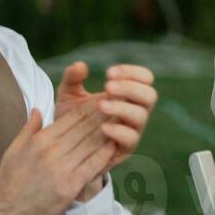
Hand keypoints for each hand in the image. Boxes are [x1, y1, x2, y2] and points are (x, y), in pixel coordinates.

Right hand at [0, 101, 117, 214]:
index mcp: (39, 140)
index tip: (103, 98)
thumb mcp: (14, 150)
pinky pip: (91, 166)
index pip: (71, 118)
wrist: (5, 214)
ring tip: (122, 119)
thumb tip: (38, 109)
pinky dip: (104, 154)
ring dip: (108, 130)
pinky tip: (114, 145)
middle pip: (84, 128)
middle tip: (120, 102)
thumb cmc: (9, 182)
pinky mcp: (69, 187)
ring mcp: (61, 169)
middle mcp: (52, 152)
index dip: (90, 107)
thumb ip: (29, 128)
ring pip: (90, 144)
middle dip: (103, 114)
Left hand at [55, 62, 158, 196]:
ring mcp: (131, 130)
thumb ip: (72, 79)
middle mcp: (134, 111)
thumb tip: (80, 65)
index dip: (132, 72)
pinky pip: (131, 139)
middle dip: (131, 88)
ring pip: (141, 116)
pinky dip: (119, 131)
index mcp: (127, 94)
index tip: (109, 72)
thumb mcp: (69, 95)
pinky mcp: (124, 149)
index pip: (145, 78)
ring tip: (101, 105)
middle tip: (108, 86)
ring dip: (123, 107)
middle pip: (150, 95)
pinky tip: (102, 127)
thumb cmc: (72, 118)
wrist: (64, 148)